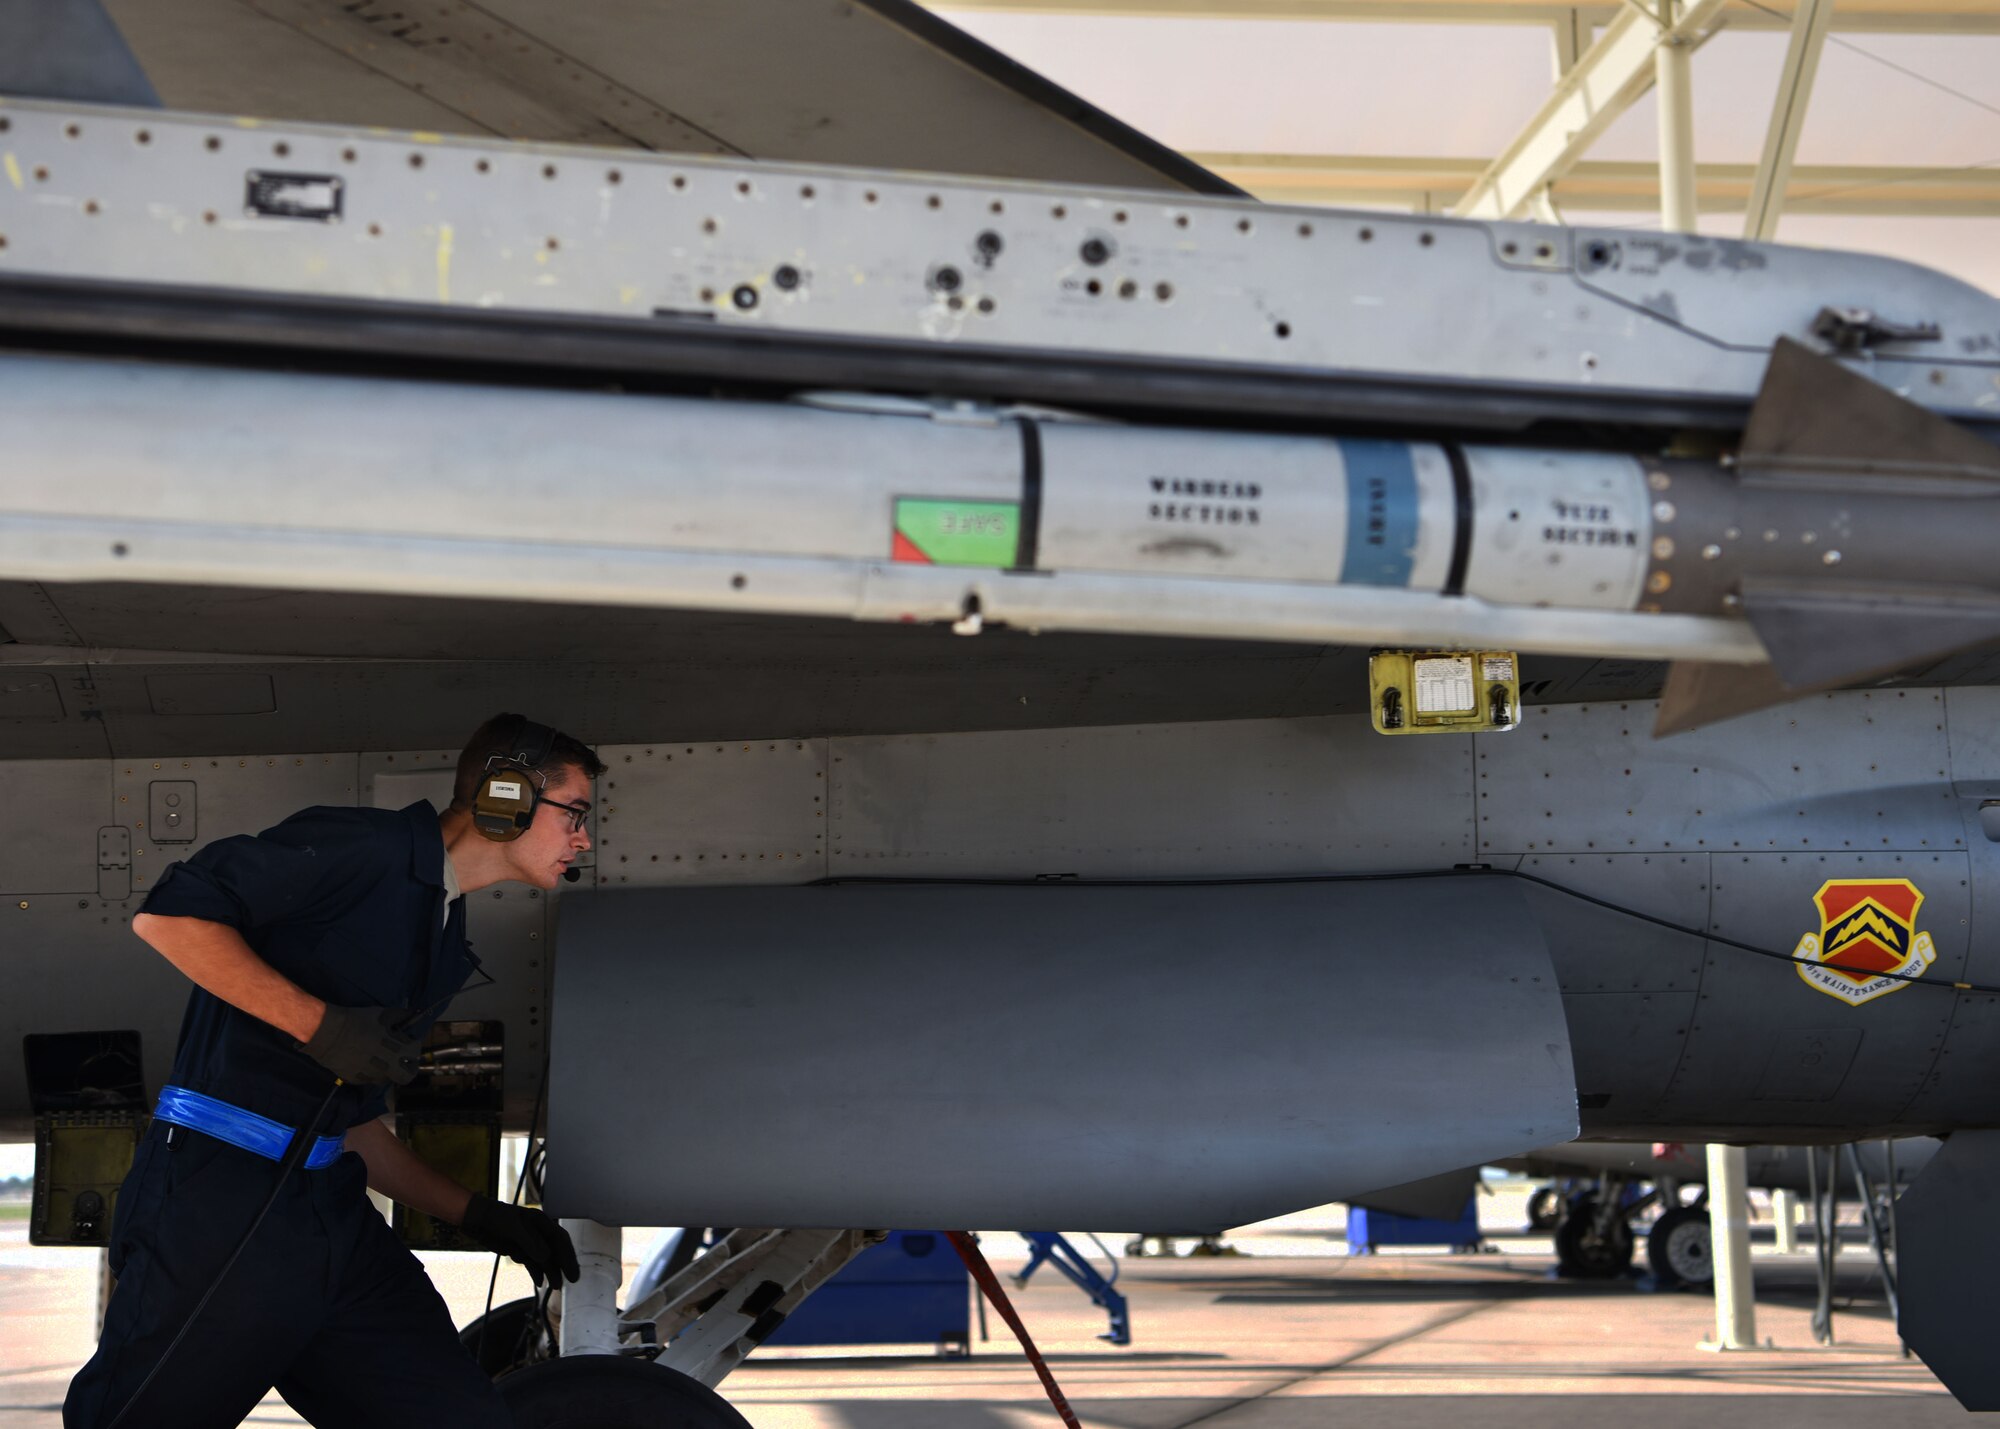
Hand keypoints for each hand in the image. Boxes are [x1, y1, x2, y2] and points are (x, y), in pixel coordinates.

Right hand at [299, 1005, 423, 1085]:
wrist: (328, 1032)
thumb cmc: (357, 1020)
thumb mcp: (382, 1014)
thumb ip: (400, 1016)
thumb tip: (413, 1013)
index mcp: (396, 1050)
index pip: (415, 1054)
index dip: (414, 1047)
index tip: (408, 1042)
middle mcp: (386, 1066)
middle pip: (406, 1077)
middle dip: (407, 1069)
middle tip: (401, 1061)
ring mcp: (370, 1075)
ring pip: (385, 1079)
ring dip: (386, 1070)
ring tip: (380, 1058)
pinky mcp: (355, 1079)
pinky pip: (367, 1079)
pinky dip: (368, 1072)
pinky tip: (363, 1061)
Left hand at [461, 1195, 580, 1285]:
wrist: (479, 1220)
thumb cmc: (497, 1218)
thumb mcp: (514, 1228)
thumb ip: (530, 1242)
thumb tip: (545, 1258)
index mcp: (541, 1222)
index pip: (560, 1239)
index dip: (568, 1255)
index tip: (573, 1271)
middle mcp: (539, 1233)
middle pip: (556, 1250)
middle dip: (564, 1265)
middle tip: (573, 1280)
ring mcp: (530, 1243)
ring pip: (545, 1259)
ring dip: (551, 1272)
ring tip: (556, 1286)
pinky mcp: (520, 1250)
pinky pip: (532, 1263)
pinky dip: (536, 1272)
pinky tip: (540, 1282)